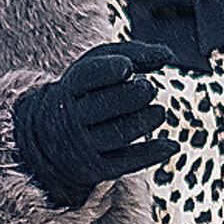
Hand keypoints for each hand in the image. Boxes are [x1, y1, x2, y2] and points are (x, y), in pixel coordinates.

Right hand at [12, 38, 175, 207]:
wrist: (51, 135)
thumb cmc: (87, 90)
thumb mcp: (98, 67)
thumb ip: (132, 55)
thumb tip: (168, 56)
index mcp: (68, 89)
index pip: (86, 77)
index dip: (108, 70)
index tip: (128, 67)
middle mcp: (71, 119)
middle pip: (107, 104)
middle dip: (135, 94)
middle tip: (147, 89)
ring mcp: (82, 146)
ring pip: (119, 133)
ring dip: (146, 120)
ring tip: (158, 112)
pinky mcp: (96, 168)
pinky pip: (127, 162)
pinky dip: (152, 154)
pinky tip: (172, 146)